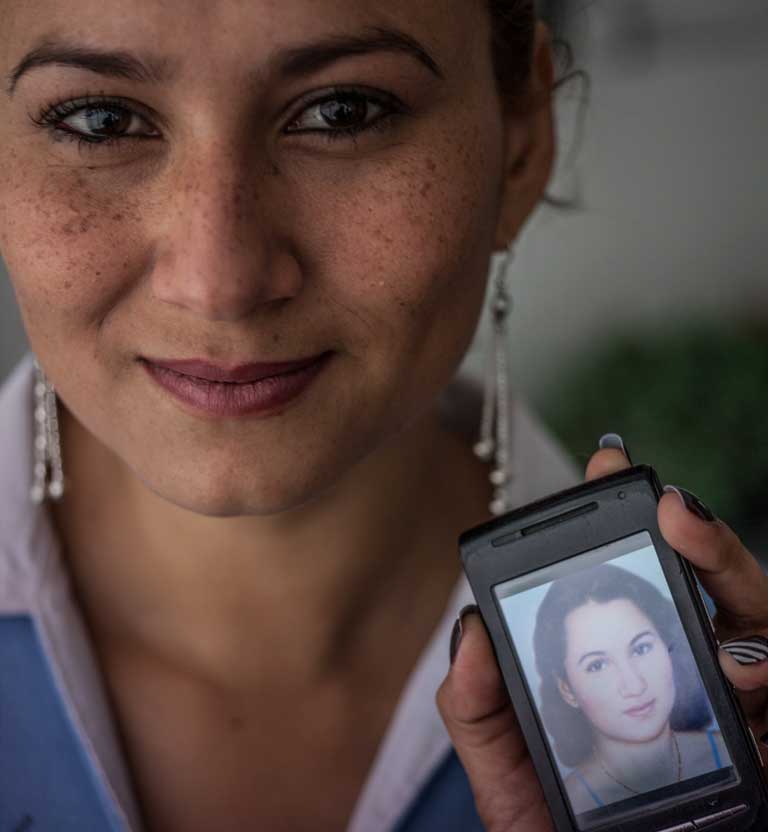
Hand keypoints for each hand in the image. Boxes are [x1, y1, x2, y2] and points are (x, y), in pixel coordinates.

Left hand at [437, 436, 767, 831]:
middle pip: (699, 583)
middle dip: (686, 526)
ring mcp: (728, 707)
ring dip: (729, 568)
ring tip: (692, 537)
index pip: (625, 577)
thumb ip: (477, 702)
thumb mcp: (502, 764)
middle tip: (662, 494)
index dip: (619, 519)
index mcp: (619, 664)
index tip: (604, 467)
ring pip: (753, 618)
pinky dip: (762, 659)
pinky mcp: (763, 745)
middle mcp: (680, 672)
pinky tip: (736, 658)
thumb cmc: (554, 827)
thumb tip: (471, 630)